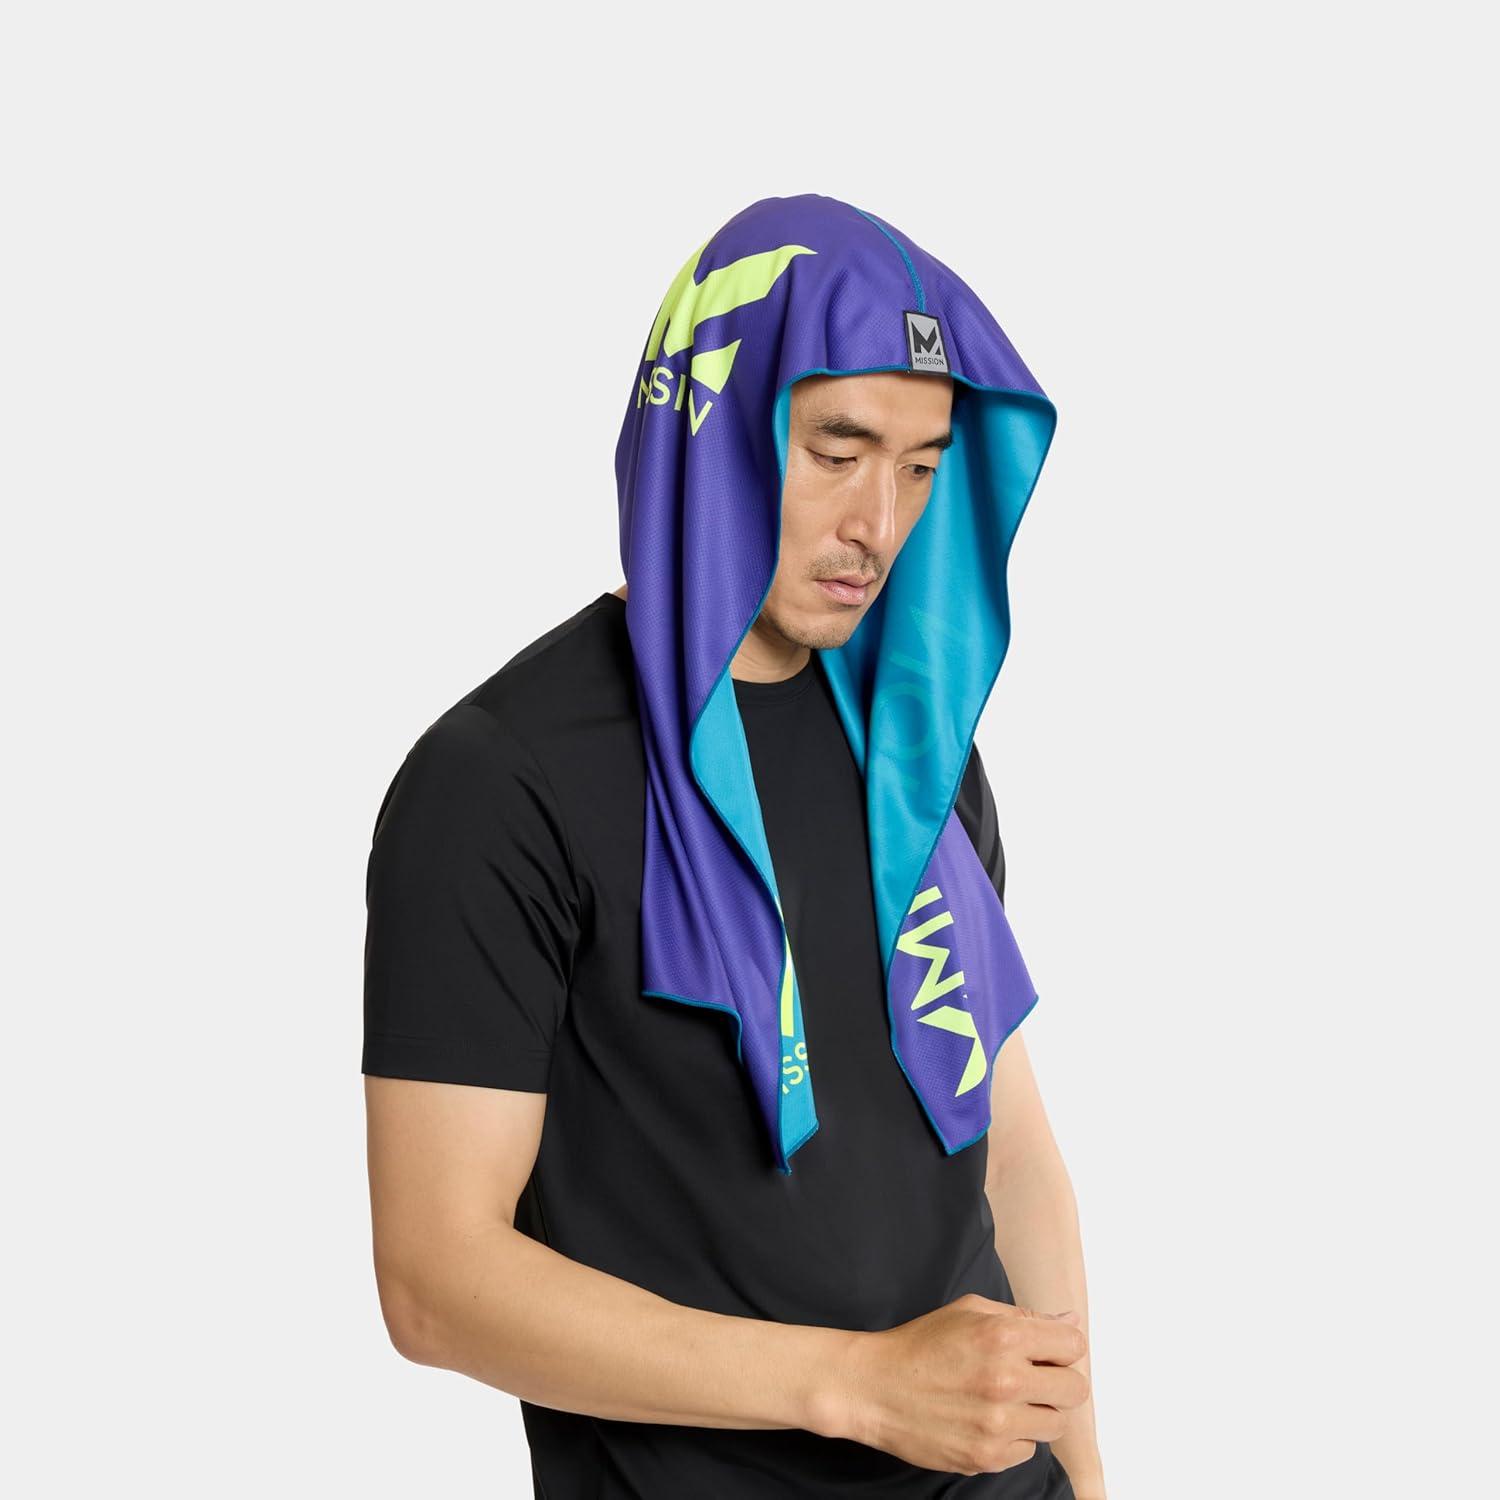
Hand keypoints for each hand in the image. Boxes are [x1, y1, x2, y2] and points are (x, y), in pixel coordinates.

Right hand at [825, 1293, 1090, 1476]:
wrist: (875, 1388)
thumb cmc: (921, 1344)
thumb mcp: (969, 1311)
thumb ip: (1024, 1317)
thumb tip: (1069, 1323)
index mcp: (1003, 1336)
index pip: (1074, 1345)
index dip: (1062, 1347)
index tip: (1047, 1352)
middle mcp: (1006, 1380)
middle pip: (1075, 1390)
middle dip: (1059, 1381)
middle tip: (1033, 1378)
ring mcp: (998, 1424)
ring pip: (1056, 1424)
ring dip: (1039, 1412)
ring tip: (1008, 1401)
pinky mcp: (987, 1457)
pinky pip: (1028, 1450)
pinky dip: (1014, 1437)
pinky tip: (986, 1420)